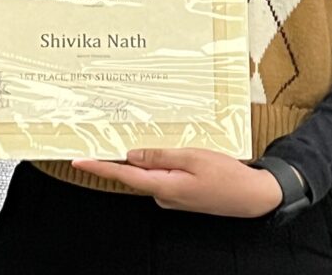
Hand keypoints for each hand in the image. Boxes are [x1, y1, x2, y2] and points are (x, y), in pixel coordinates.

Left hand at [71, 148, 282, 217]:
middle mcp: (163, 195)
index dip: (100, 167)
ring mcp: (172, 196)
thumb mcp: (193, 158)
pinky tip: (171, 150)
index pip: (124, 176)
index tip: (79, 160)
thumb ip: (161, 156)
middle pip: (135, 173)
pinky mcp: (181, 193)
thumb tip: (132, 155)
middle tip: (109, 134)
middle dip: (122, 156)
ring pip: (152, 172)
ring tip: (154, 136)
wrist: (252, 197)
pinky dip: (161, 162)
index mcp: (164, 187)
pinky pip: (163, 175)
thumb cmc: (227, 176)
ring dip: (147, 156)